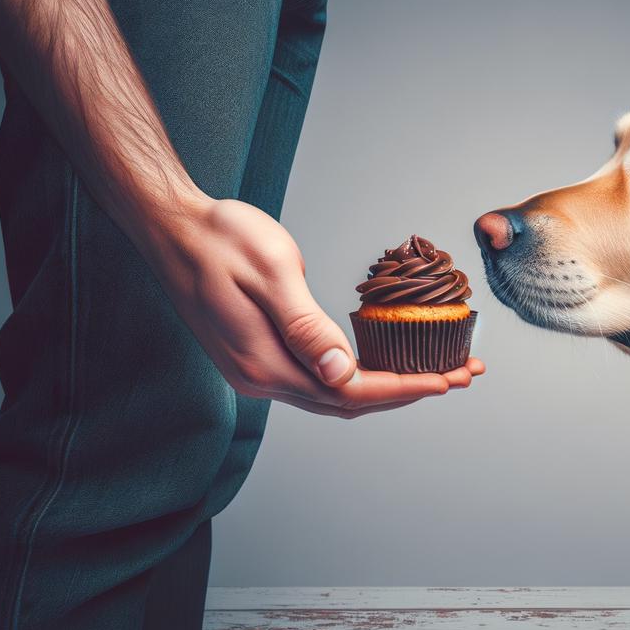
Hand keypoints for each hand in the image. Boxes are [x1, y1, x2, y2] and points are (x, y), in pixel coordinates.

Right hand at [139, 196, 483, 417]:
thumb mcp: (271, 273)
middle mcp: (260, 377)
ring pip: (333, 394)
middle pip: (348, 401)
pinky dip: (356, 376)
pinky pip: (317, 379)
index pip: (351, 392)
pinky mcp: (254, 356)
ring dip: (385, 386)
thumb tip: (344, 372)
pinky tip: (381, 362)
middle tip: (459, 375)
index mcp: (266, 362)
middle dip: (408, 390)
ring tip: (434, 371)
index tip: (448, 380)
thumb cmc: (219, 238)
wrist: (170, 228)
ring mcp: (254, 370)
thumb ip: (307, 327)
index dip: (405, 388)